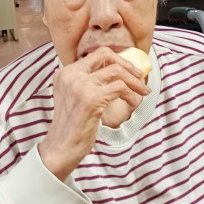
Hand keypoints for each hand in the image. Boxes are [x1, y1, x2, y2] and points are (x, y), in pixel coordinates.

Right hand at [39, 47, 149, 180]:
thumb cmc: (72, 127)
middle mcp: (71, 75)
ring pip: (117, 71)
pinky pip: (120, 88)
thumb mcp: (75, 98)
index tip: (130, 70)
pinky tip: (133, 104)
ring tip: (142, 93)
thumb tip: (116, 73)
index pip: (96, 54)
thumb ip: (87, 83)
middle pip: (106, 56)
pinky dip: (131, 95)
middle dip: (128, 66)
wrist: (61, 148)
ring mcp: (80, 85)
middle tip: (140, 78)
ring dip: (134, 82)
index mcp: (65, 73)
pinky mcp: (91, 99)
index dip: (117, 59)